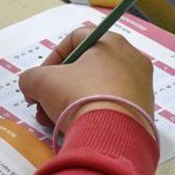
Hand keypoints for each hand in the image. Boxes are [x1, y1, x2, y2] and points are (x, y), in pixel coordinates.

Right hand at [18, 27, 154, 135]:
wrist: (112, 136)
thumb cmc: (78, 96)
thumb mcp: (41, 81)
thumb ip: (31, 77)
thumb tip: (32, 87)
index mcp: (111, 43)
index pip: (76, 38)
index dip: (53, 56)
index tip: (41, 76)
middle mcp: (131, 59)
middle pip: (86, 66)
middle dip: (59, 85)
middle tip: (43, 101)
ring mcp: (141, 86)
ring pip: (97, 87)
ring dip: (71, 100)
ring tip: (53, 119)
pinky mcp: (144, 111)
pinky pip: (112, 105)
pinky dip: (92, 112)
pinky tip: (75, 127)